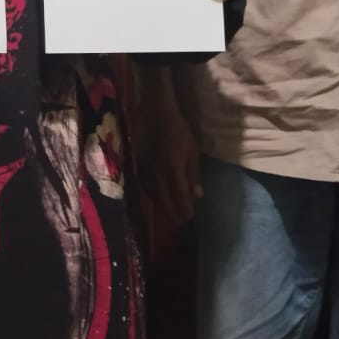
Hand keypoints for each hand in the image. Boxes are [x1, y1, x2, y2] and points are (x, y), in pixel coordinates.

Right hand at [137, 102, 201, 224]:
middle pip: (164, 198)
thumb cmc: (180, 132)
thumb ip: (194, 174)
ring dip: (161, 205)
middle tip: (179, 222)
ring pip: (153, 193)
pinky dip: (150, 194)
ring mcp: (148, 169)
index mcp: (173, 170)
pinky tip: (154, 197)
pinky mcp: (141, 164)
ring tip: (167, 214)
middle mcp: (159, 173)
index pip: (179, 195)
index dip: (184, 208)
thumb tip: (197, 195)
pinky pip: (145, 184)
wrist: (158, 116)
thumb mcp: (193, 152)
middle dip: (172, 212)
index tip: (189, 217)